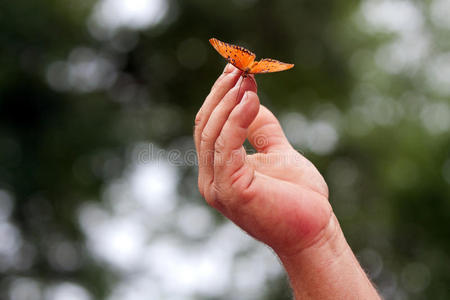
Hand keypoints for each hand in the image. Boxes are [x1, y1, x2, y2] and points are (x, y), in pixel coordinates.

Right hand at [194, 64, 331, 255]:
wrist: (314, 231)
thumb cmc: (297, 197)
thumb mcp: (278, 152)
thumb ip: (261, 129)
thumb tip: (251, 98)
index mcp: (219, 170)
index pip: (209, 127)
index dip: (220, 97)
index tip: (235, 70)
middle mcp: (210, 178)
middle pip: (205, 126)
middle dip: (221, 93)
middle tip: (238, 67)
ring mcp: (217, 186)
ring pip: (212, 134)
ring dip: (227, 102)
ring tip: (244, 79)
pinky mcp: (231, 190)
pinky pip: (227, 147)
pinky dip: (236, 120)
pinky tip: (250, 99)